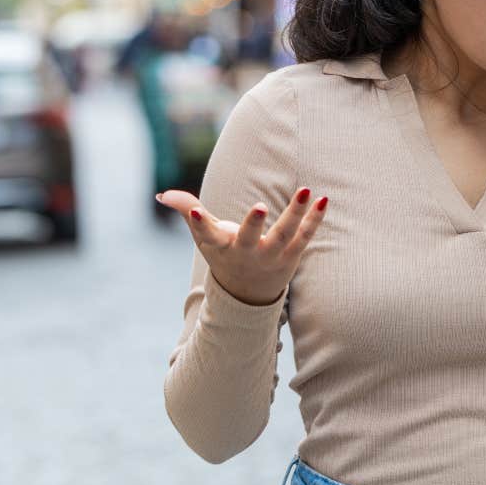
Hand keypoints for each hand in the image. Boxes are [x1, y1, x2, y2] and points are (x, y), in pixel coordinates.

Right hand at [155, 187, 327, 305]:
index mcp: (221, 247)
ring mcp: (271, 256)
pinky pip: (305, 236)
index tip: (195, 212)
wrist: (248, 293)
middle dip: (253, 223)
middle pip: (250, 238)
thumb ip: (188, 211)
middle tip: (259, 206)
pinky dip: (314, 219)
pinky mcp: (291, 255)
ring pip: (284, 235)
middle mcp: (246, 253)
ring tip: (306, 190)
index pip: (207, 234)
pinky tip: (323, 200)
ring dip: (295, 213)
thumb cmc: (225, 254)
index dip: (199, 223)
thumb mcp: (205, 237)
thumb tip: (162, 194)